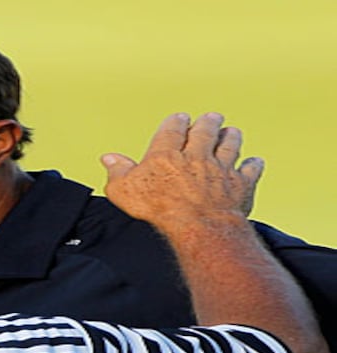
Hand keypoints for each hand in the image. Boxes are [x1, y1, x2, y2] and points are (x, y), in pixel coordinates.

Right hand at [101, 112, 263, 229]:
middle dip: (208, 122)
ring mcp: (222, 168)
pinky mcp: (240, 184)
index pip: (173, 128)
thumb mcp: (125, 191)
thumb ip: (118, 172)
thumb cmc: (159, 209)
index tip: (180, 118)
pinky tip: (253, 162)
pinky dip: (253, 165)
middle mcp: (197, 155)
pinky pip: (251, 169)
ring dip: (231, 136)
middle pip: (206, 130)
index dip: (176, 121)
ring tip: (231, 131)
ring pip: (231, 143)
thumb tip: (109, 158)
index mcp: (167, 154)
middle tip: (211, 118)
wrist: (198, 225)